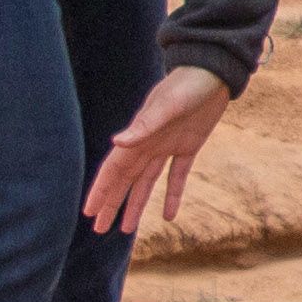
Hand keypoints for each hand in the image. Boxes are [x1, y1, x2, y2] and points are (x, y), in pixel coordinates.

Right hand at [86, 67, 234, 235]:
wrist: (213, 72)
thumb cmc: (187, 84)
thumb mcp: (167, 106)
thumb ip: (143, 126)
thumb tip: (116, 143)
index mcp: (139, 136)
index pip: (114, 170)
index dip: (101, 191)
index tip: (88, 212)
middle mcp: (149, 144)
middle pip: (126, 181)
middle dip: (111, 204)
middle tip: (98, 229)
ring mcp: (167, 146)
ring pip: (146, 183)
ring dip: (136, 204)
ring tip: (125, 229)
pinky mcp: (188, 146)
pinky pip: (177, 176)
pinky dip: (172, 195)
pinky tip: (169, 216)